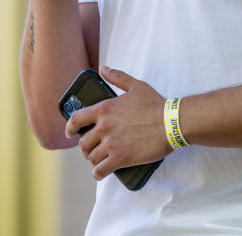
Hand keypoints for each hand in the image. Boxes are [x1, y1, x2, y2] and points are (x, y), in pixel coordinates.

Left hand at [65, 65, 172, 179]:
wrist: (172, 122)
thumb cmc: (156, 104)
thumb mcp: (136, 86)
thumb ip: (117, 77)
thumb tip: (103, 69)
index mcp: (104, 109)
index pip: (77, 119)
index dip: (70, 127)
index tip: (69, 132)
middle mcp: (104, 126)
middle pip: (83, 142)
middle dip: (86, 147)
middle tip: (92, 149)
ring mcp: (111, 144)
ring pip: (91, 157)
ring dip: (94, 159)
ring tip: (99, 160)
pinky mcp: (120, 158)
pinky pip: (100, 170)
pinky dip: (98, 173)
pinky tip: (101, 172)